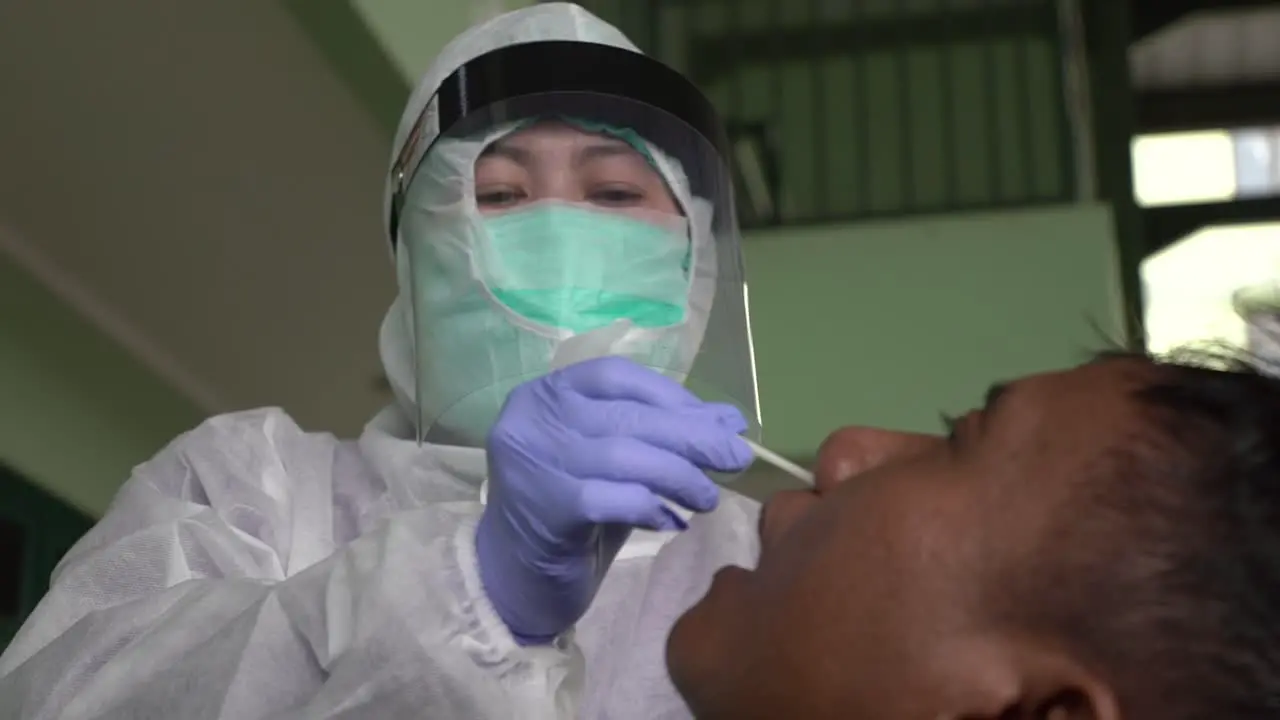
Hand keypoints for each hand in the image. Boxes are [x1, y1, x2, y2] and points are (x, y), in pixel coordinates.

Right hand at [476, 356, 752, 643]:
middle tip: (736, 458)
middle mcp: (532, 418)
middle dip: (692, 436)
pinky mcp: (545, 507)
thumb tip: (730, 422)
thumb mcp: (616, 462)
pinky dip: (652, 506)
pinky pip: (615, 498)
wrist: (513, 576)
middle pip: (627, 416)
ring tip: (707, 497)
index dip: (672, 397)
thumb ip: (661, 436)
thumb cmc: (568, 509)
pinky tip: (672, 522)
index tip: (717, 421)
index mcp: (545, 393)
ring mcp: (535, 461)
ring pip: (625, 455)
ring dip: (680, 475)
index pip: (616, 376)